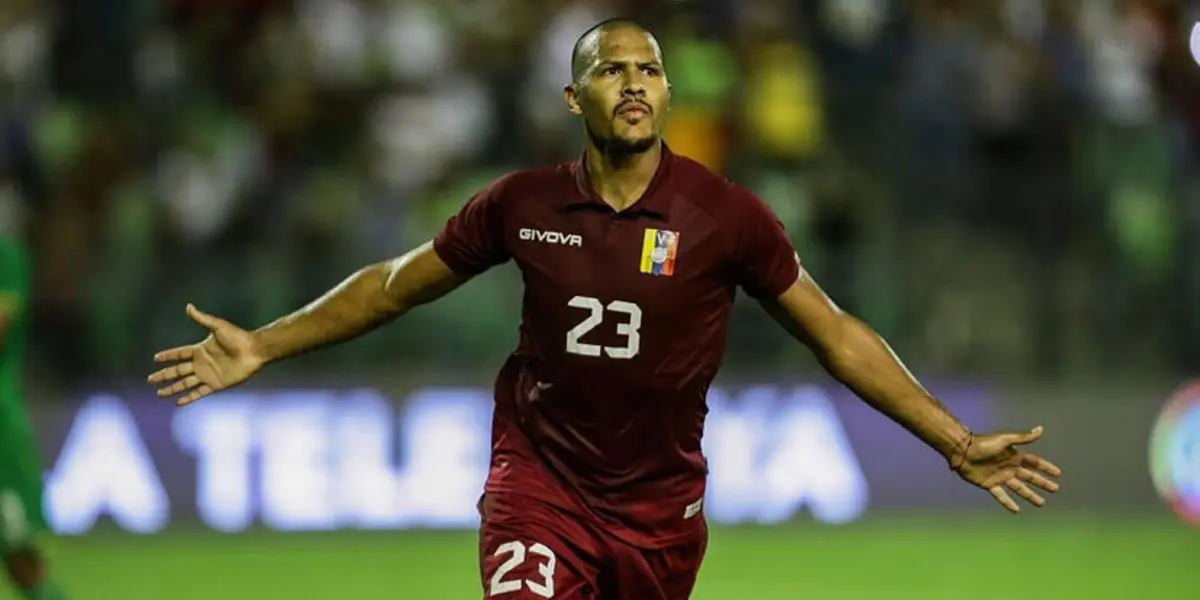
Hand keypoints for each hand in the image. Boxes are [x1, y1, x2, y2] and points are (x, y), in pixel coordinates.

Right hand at [147, 304, 265, 405]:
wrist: (253, 351)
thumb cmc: (237, 337)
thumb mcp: (217, 326)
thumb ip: (202, 318)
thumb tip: (188, 306)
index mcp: (200, 349)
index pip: (179, 353)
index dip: (168, 356)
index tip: (155, 358)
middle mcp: (202, 363)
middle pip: (178, 370)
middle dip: (164, 375)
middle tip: (150, 379)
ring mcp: (208, 375)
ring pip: (185, 383)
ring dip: (172, 388)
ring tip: (159, 393)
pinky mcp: (216, 384)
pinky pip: (199, 393)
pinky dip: (188, 398)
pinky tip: (177, 402)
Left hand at [952, 426, 1061, 513]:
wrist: (962, 451)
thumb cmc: (983, 443)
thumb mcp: (1004, 440)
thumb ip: (1023, 438)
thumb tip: (1041, 429)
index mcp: (1014, 456)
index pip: (1034, 463)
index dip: (1045, 468)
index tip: (1058, 474)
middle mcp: (1009, 467)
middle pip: (1029, 477)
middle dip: (1042, 483)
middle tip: (1055, 489)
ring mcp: (1000, 477)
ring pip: (1019, 488)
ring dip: (1030, 495)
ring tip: (1041, 503)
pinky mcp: (989, 484)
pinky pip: (1001, 495)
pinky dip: (1008, 503)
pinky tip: (1016, 511)